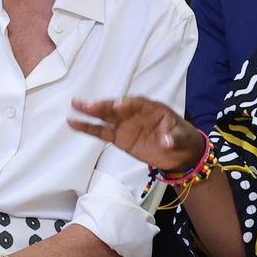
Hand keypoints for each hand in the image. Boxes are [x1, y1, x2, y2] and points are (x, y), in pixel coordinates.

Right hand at [68, 96, 203, 172]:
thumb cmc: (182, 138)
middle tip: (87, 104)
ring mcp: (125, 125)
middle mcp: (134, 113)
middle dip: (102, 106)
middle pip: (116, 108)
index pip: (137, 103)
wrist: (179, 153)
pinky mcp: (119, 138)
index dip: (127, 104)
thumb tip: (166, 142)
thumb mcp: (182, 137)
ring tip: (75, 106)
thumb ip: (174, 138)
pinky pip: (101, 132)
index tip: (118, 106)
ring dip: (90, 112)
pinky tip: (74, 123)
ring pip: (105, 117)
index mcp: (151, 108)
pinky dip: (88, 128)